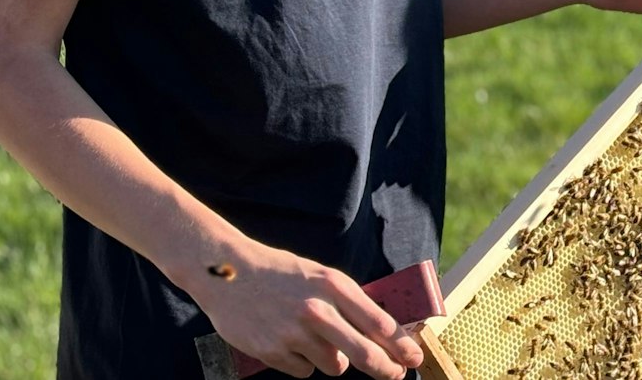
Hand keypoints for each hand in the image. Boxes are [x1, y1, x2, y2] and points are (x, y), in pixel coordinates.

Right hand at [190, 241, 420, 378]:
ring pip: (334, 366)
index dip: (401, 346)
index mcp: (334, 286)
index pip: (379, 324)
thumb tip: (383, 331)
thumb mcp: (321, 276)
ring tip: (314, 338)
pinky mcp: (271, 352)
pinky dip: (302, 363)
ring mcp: (293, 334)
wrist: (228, 273)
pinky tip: (288, 342)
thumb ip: (350, 302)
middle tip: (395, 374)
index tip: (413, 357)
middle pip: (364, 354)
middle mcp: (317, 310)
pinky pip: (303, 371)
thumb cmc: (282, 274)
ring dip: (332, 359)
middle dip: (385, 368)